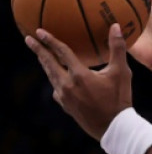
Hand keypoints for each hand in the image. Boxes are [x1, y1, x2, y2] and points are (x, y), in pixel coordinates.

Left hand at [25, 24, 133, 139]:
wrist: (113, 127)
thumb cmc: (120, 98)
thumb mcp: (122, 72)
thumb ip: (117, 48)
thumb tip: (115, 26)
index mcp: (79, 75)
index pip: (61, 53)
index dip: (50, 40)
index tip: (39, 31)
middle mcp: (67, 85)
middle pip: (48, 64)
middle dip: (38, 50)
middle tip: (28, 39)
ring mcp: (64, 97)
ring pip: (51, 76)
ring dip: (45, 64)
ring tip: (41, 56)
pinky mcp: (65, 105)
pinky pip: (57, 89)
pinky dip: (56, 80)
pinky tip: (59, 80)